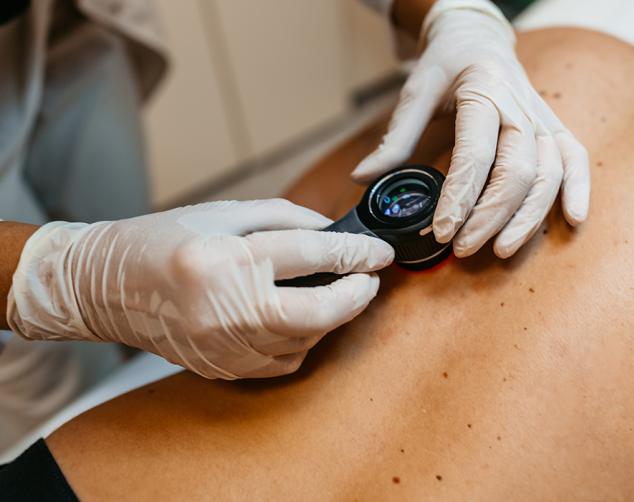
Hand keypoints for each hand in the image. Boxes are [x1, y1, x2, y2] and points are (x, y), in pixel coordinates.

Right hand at [7, 199, 393, 378]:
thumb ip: (285, 219)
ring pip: (305, 340)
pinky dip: (303, 339)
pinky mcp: (222, 368)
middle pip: (317, 312)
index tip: (379, 252)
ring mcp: (223, 347)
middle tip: (370, 278)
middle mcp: (224, 309)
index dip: (356, 254)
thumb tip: (334, 233)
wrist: (103, 287)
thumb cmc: (161, 240)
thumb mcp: (223, 213)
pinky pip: (282, 360)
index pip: (311, 256)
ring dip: (332, 317)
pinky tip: (302, 317)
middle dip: (356, 295)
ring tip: (338, 292)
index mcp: (225, 259)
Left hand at [353, 0, 589, 258]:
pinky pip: (576, 159)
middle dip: (490, 216)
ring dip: (528, 217)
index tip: (441, 231)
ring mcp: (542, 119)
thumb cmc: (447, 65)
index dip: (460, 197)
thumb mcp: (416, 91)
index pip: (476, 154)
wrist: (479, 38)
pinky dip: (579, 189)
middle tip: (462, 247)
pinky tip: (573, 220)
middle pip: (517, 171)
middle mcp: (519, 107)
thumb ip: (395, 138)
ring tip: (501, 250)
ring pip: (549, 174)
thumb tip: (362, 177)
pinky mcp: (555, 129)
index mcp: (483, 92)